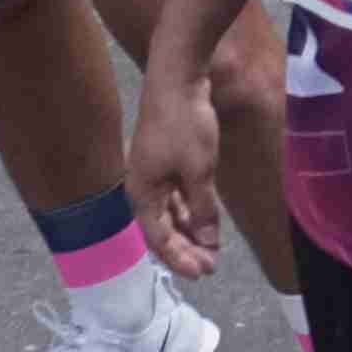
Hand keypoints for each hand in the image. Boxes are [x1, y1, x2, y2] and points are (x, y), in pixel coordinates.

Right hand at [125, 69, 229, 279]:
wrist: (177, 78)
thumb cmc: (184, 125)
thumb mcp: (199, 171)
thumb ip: (203, 209)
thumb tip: (208, 243)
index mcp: (141, 194)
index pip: (158, 239)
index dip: (180, 259)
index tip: (204, 273)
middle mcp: (143, 188)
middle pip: (162, 229)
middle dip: (186, 249)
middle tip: (210, 267)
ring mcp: (154, 174)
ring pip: (171, 213)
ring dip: (190, 231)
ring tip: (211, 250)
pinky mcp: (168, 160)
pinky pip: (177, 195)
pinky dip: (191, 209)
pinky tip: (207, 221)